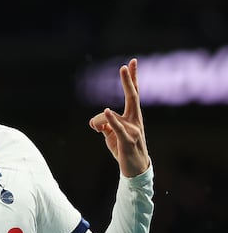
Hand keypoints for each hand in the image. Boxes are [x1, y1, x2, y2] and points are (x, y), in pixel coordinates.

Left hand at [88, 58, 150, 176]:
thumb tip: (97, 121)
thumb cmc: (124, 150)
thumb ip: (105, 125)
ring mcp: (133, 129)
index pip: (133, 94)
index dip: (132, 78)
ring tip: (97, 130)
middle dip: (128, 80)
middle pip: (132, 96)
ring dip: (96, 122)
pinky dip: (110, 120)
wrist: (135, 169)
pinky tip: (106, 111)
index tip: (131, 63)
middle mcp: (135, 120)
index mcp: (132, 116)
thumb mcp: (111, 135)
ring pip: (106, 117)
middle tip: (125, 65)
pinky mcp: (127, 140)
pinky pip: (117, 127)